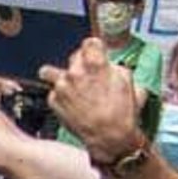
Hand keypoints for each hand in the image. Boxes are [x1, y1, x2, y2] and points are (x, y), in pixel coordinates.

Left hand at [42, 37, 148, 162]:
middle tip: (88, 76)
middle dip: (81, 64)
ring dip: (56, 75)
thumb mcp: (128, 80)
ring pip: (49, 72)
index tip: (95, 52)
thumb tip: (107, 65)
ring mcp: (61, 86)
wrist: (109, 136)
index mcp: (95, 63)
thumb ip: (113, 67)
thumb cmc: (123, 111)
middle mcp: (75, 72)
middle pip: (74, 57)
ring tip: (64, 82)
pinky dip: (60, 96)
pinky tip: (71, 104)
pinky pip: (53, 92)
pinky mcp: (53, 101)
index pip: (89, 42)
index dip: (94, 48)